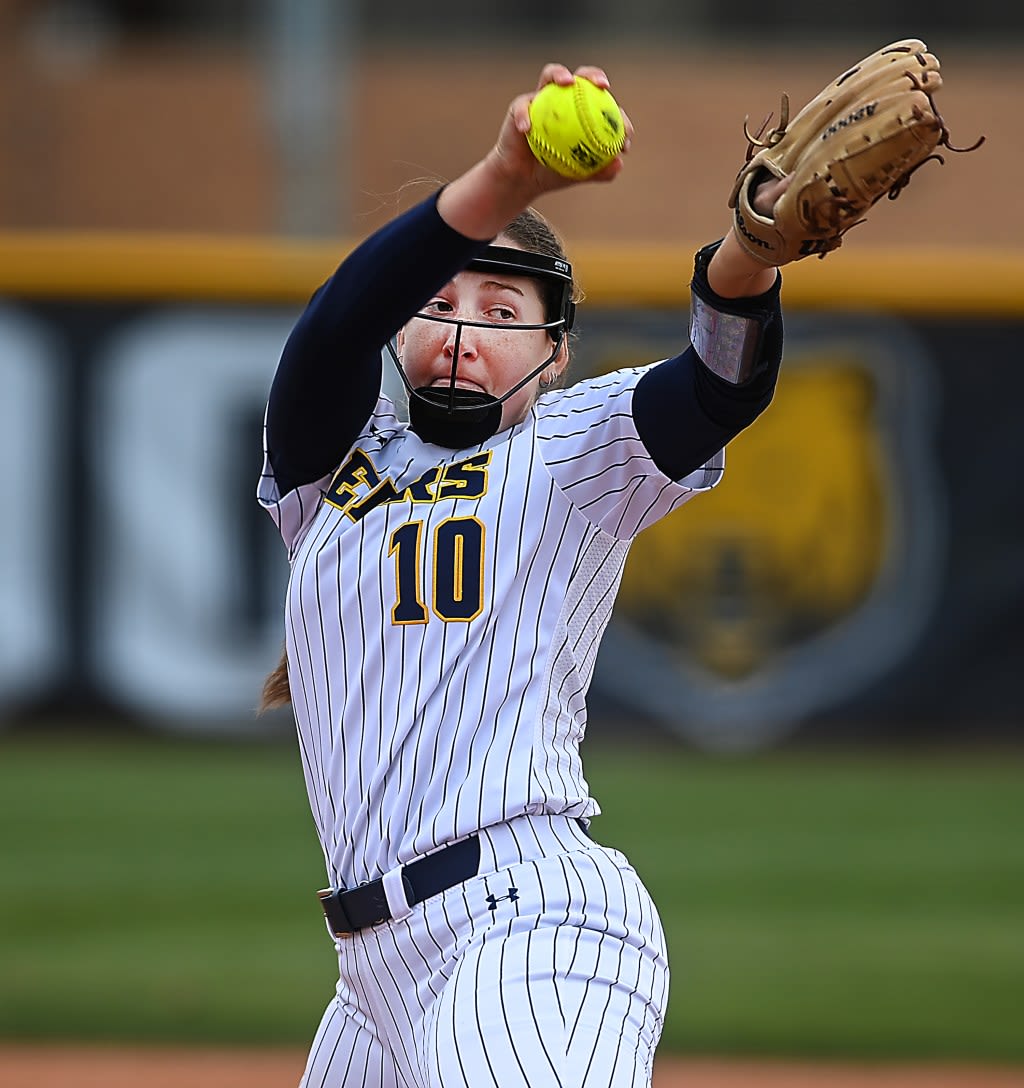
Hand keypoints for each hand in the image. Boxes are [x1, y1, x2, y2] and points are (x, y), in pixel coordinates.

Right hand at [437, 63, 631, 240]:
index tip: (623, 130)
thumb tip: (619, 163)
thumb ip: (600, 171)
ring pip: (550, 75)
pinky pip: (522, 108)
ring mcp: (541, 99)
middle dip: (594, 75)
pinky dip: (525, 116)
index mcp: (581, 112)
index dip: (616, 112)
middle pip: (581, 77)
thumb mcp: (578, 175)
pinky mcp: (520, 106)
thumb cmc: (552, 173)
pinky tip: (527, 128)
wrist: (522, 179)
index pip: (603, 105)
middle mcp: (563, 99)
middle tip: (603, 86)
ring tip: (566, 82)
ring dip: (559, 74)